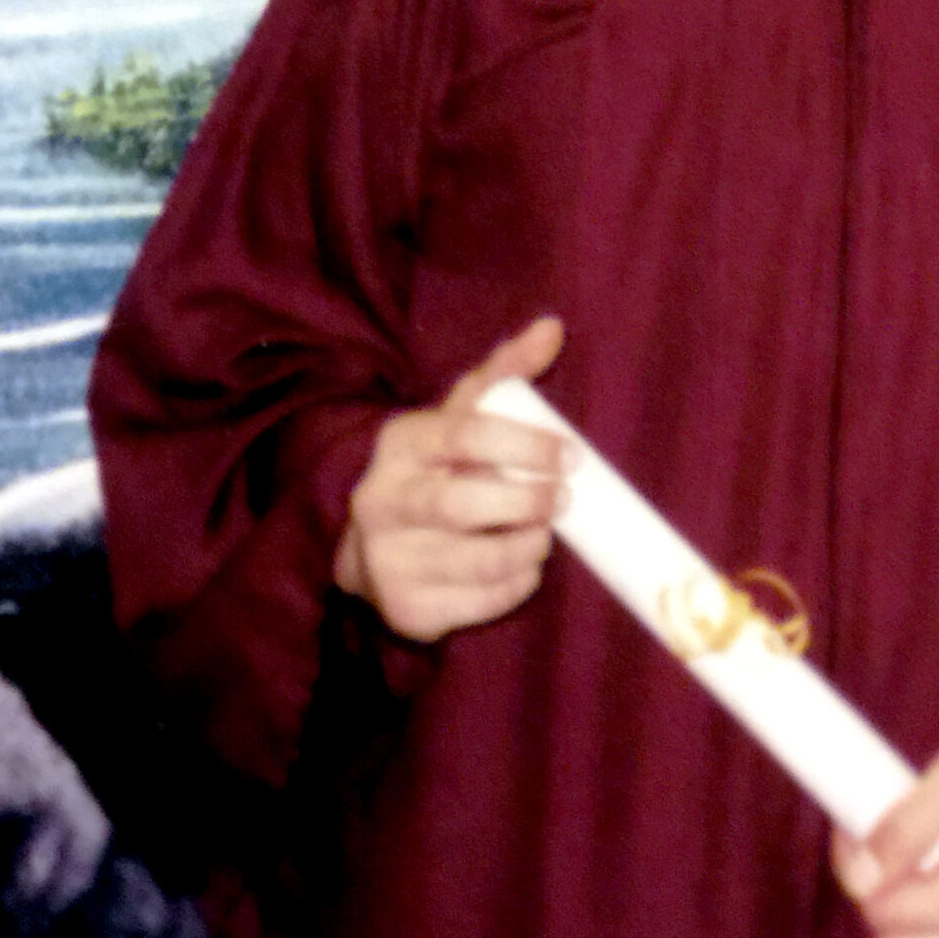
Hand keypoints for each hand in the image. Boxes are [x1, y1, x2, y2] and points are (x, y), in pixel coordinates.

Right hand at [335, 316, 568, 644]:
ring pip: (471, 560)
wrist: (367, 544)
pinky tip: (524, 568)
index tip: (571, 456)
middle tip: (563, 500)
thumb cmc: (434, 469)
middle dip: (523, 503)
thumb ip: (504, 374)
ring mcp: (388, 559)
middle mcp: (383, 500)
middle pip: (458, 503)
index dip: (524, 445)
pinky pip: (474, 604)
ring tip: (544, 537)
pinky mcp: (405, 609)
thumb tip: (552, 328)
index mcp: (402, 443)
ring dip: (524, 549)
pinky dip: (513, 588)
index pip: (463, 435)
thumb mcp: (458, 416)